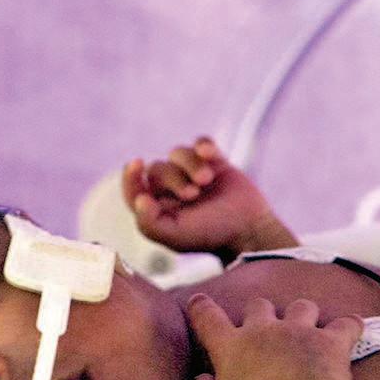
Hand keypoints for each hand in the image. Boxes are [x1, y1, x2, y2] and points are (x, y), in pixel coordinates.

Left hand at [121, 137, 296, 261]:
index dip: (130, 176)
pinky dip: (203, 145)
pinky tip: (209, 153)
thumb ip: (150, 223)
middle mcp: (172, 190)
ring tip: (207, 180)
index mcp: (158, 209)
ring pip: (178, 153)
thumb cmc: (210, 235)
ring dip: (191, 164)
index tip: (137, 164)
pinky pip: (201, 143)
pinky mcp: (214, 162)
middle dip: (174, 178)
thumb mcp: (175, 236)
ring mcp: (193, 174)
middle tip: (193, 194)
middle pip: (157, 168)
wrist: (248, 228)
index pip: (134, 189)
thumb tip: (139, 199)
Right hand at [187, 294, 379, 379]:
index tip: (199, 302)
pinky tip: (349, 331)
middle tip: (264, 329)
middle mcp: (263, 329)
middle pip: (258, 304)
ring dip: (302, 315)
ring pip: (301, 307)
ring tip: (305, 329)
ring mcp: (299, 330)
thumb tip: (201, 378)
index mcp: (232, 345)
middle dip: (260, 312)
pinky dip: (348, 327)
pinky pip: (346, 324)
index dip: (201, 307)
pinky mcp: (330, 340)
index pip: (208, 317)